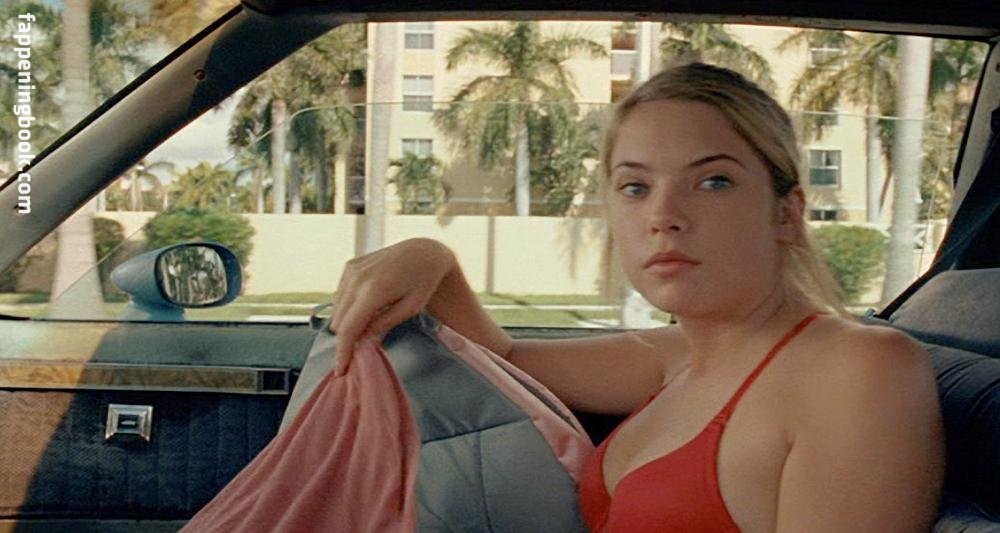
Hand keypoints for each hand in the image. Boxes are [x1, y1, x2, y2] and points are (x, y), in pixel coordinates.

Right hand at [328, 238, 455, 375]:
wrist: (423, 251)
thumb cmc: (423, 282)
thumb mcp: (410, 308)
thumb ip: (383, 324)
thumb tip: (362, 340)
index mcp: (374, 290)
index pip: (349, 329)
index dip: (343, 352)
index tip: (340, 370)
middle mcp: (357, 278)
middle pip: (339, 322)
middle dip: (348, 338)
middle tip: (364, 346)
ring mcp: (351, 270)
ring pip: (337, 310)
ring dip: (348, 322)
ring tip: (371, 321)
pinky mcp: (350, 266)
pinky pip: (340, 296)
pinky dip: (348, 307)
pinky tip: (367, 305)